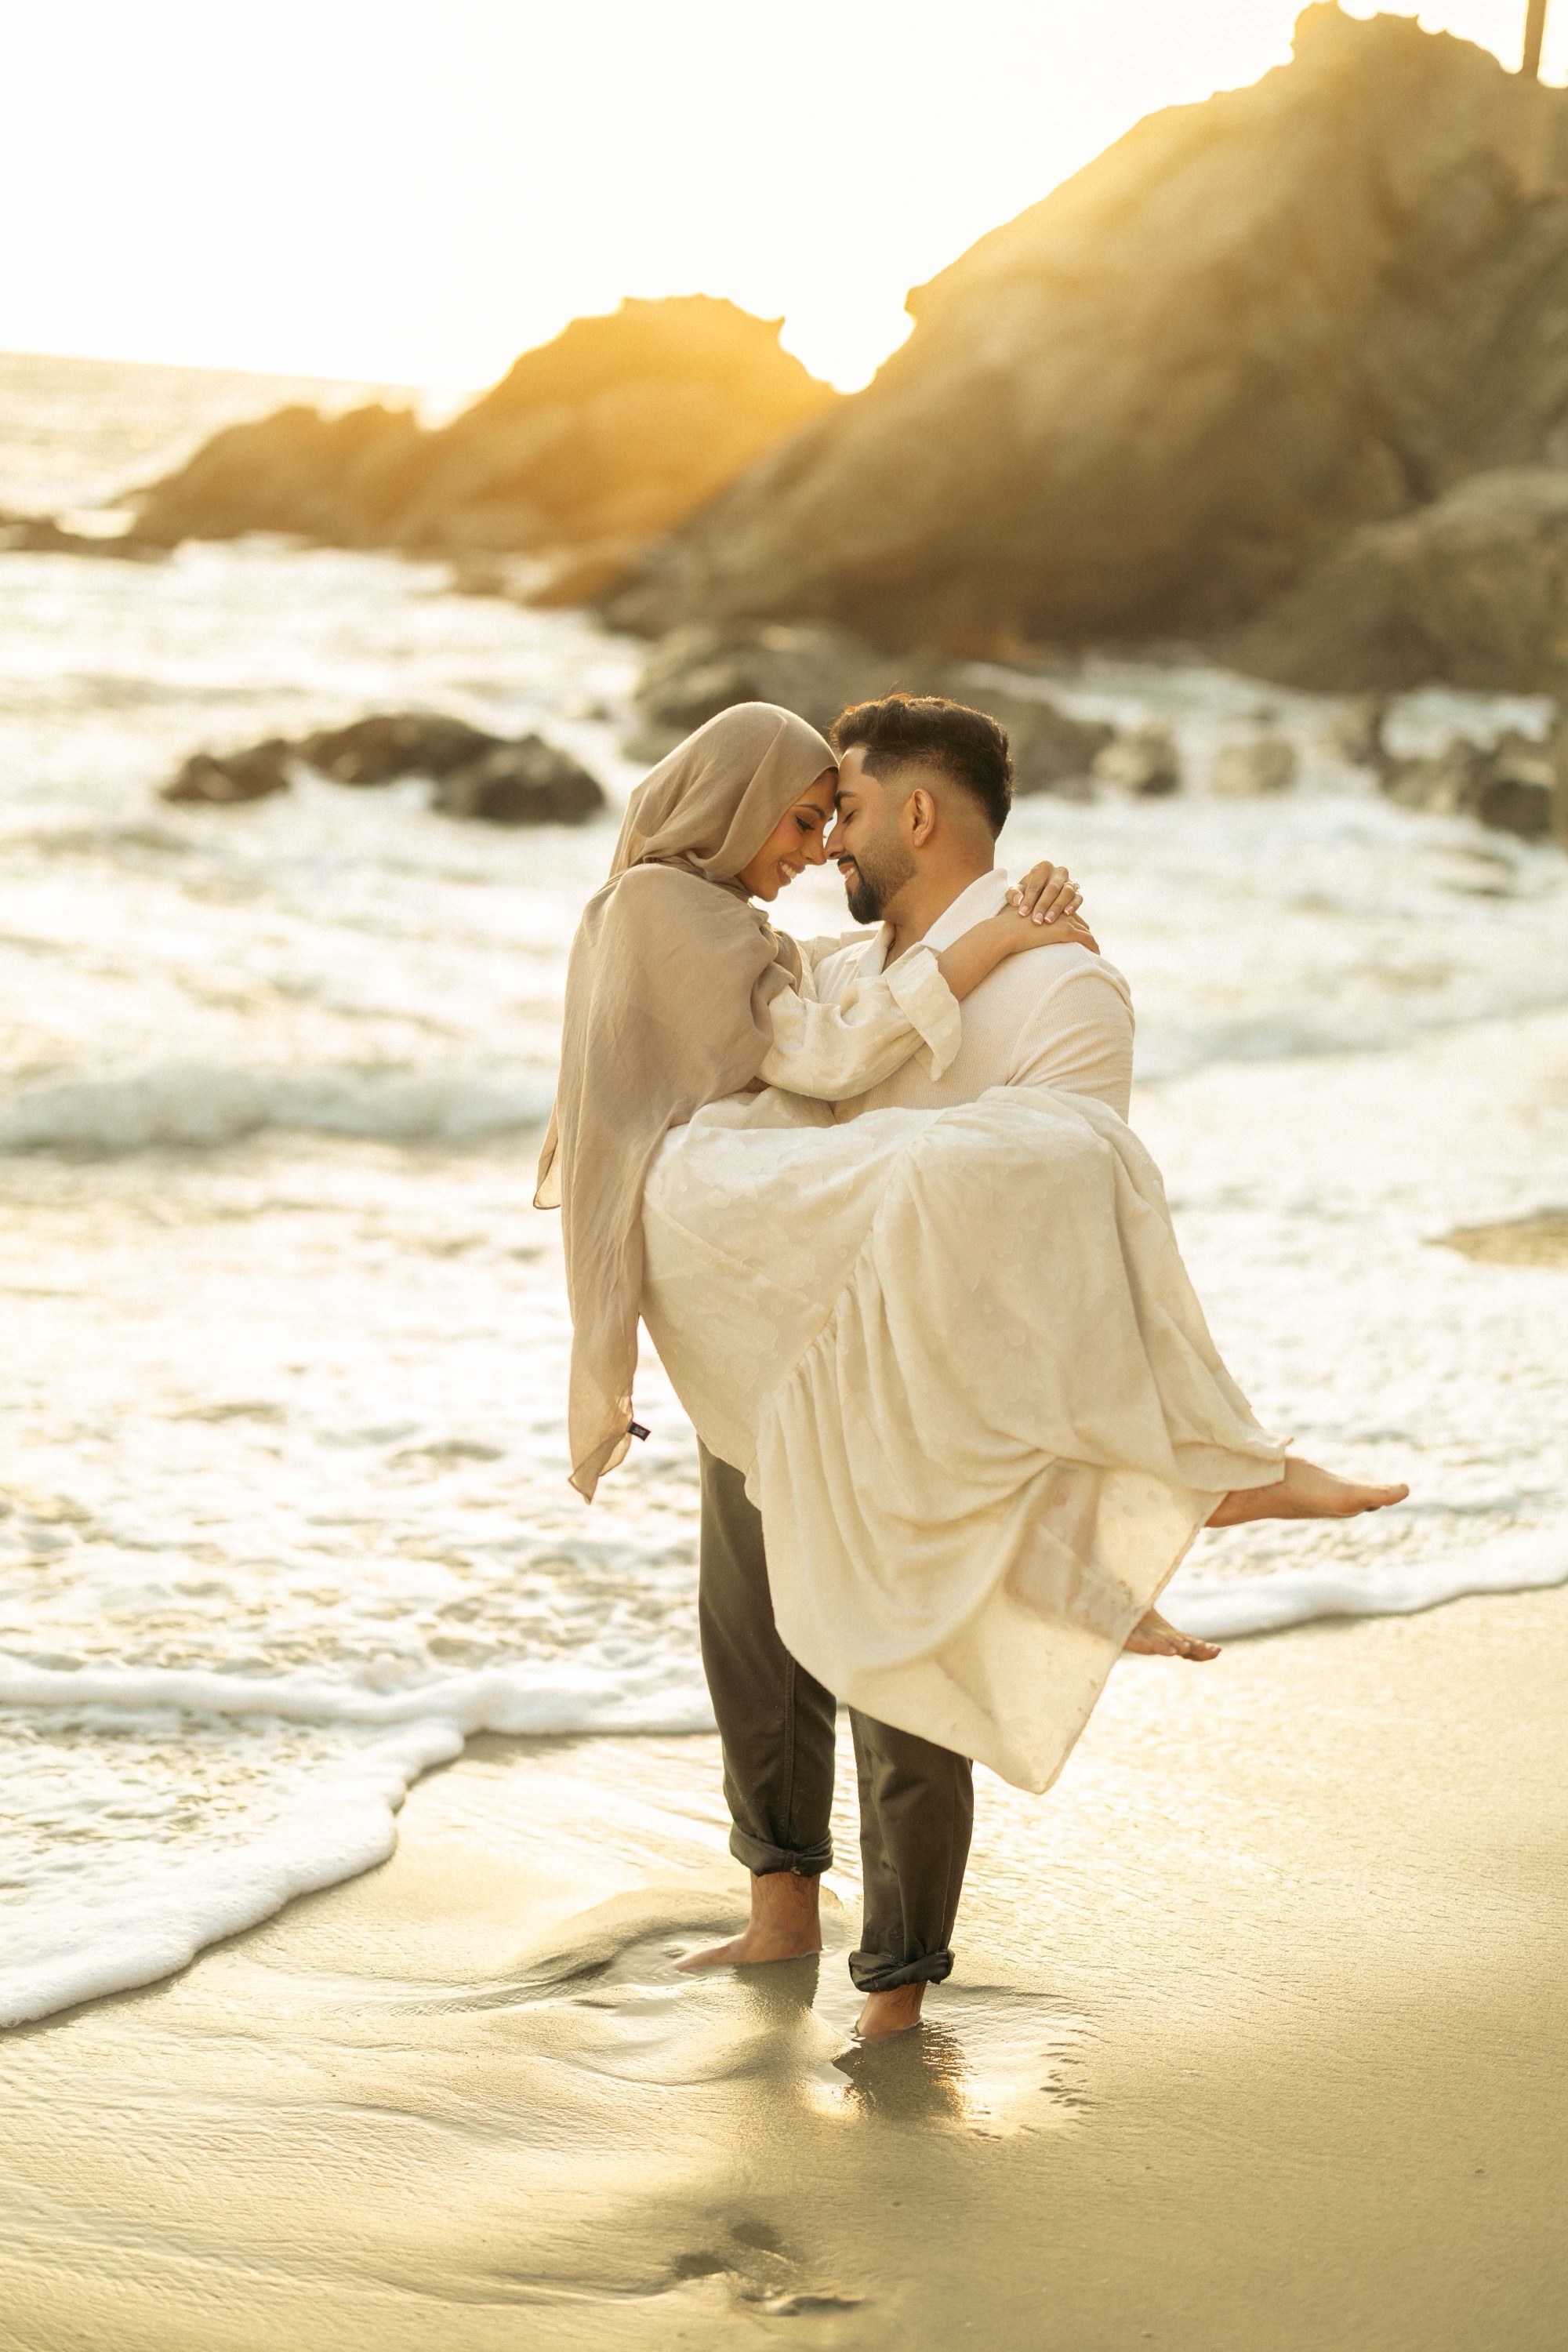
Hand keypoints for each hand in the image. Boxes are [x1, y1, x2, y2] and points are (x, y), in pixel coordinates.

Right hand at [983, 908, 1099, 958]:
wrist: (1005, 931)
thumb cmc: (1006, 928)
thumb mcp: (1017, 920)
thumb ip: (1026, 921)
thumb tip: (1029, 928)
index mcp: (1049, 905)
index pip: (1067, 913)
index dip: (1074, 923)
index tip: (1078, 933)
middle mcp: (1059, 909)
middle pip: (1079, 921)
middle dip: (1085, 931)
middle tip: (1089, 945)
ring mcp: (1064, 919)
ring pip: (1085, 929)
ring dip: (1090, 941)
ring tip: (1094, 952)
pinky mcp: (1066, 931)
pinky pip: (1087, 939)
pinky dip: (1093, 946)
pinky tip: (1096, 954)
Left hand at [1007, 861, 1082, 925]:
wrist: (1042, 894)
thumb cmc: (1027, 892)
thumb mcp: (1018, 891)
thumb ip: (1013, 894)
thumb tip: (1018, 900)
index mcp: (1043, 868)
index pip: (1036, 885)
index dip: (1029, 899)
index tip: (1022, 913)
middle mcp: (1058, 872)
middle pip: (1052, 888)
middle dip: (1043, 905)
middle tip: (1036, 921)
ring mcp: (1069, 882)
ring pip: (1067, 892)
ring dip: (1058, 907)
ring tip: (1048, 921)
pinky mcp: (1077, 892)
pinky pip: (1078, 898)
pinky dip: (1073, 905)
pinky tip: (1067, 914)